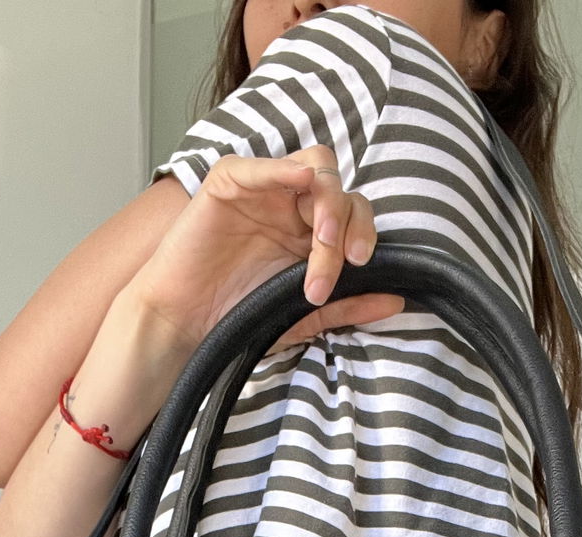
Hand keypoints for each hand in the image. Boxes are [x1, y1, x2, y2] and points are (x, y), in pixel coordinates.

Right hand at [123, 145, 403, 355]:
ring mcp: (261, 191)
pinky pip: (261, 165)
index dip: (364, 234)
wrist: (184, 326)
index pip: (353, 212)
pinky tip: (301, 181)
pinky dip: (284, 168)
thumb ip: (347, 305)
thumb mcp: (301, 316)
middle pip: (338, 189)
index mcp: (308, 232)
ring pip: (313, 169)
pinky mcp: (228, 183)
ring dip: (326, 203)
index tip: (360, 268)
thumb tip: (397, 299)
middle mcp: (289, 205)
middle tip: (337, 264)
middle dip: (346, 226)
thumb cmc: (235, 317)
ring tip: (321, 244)